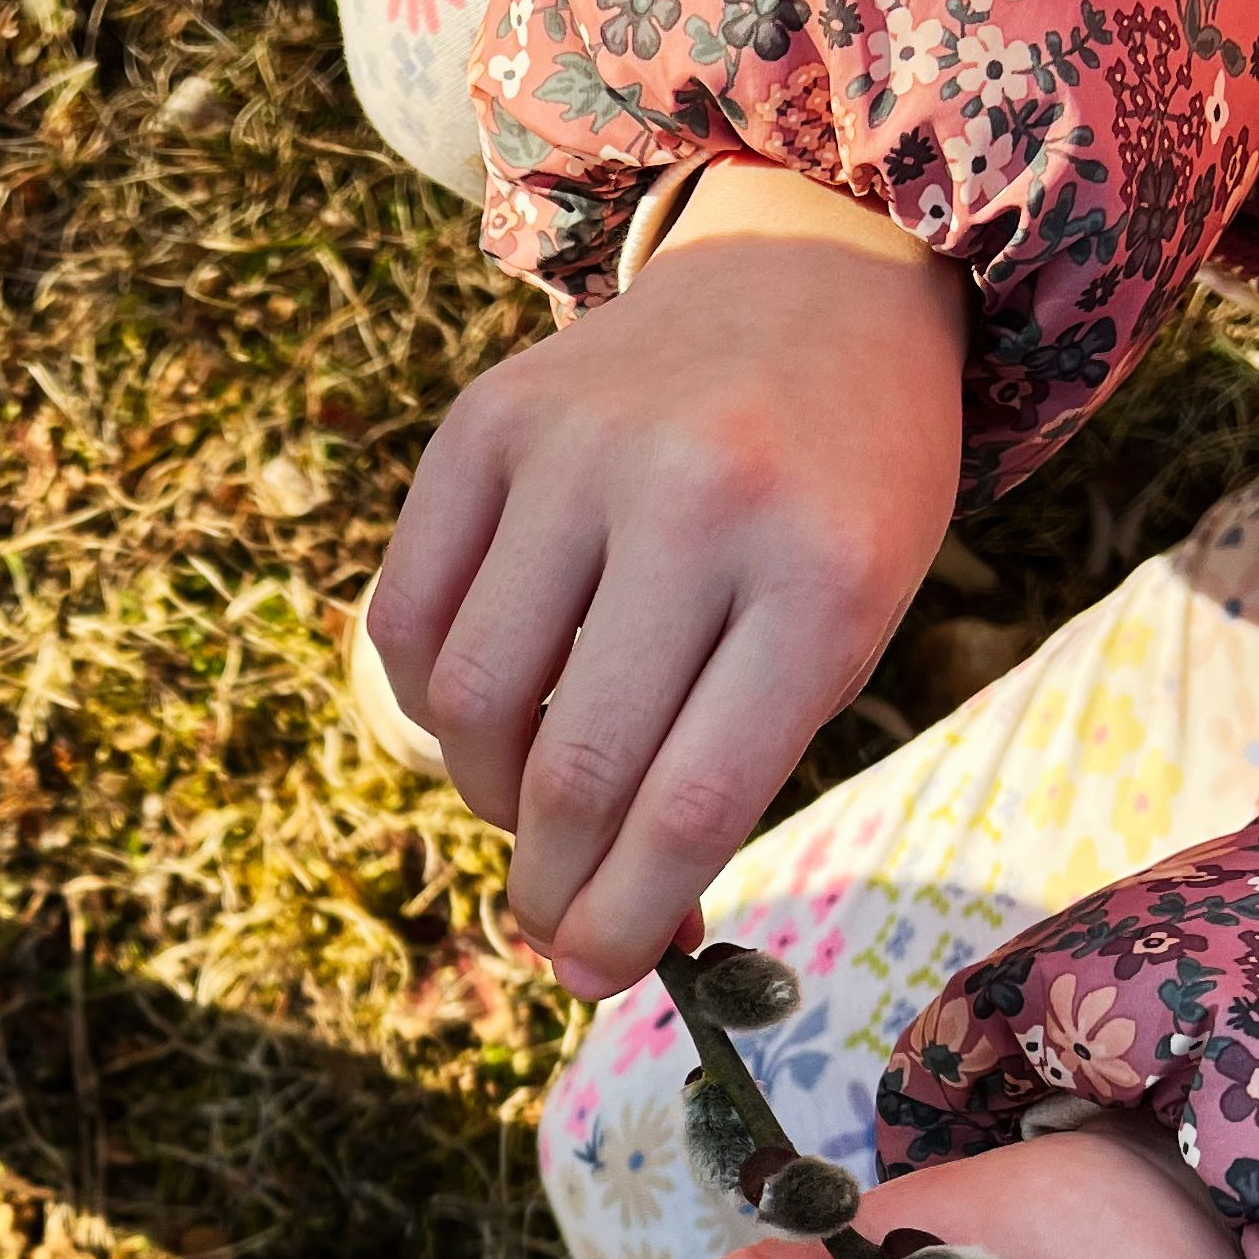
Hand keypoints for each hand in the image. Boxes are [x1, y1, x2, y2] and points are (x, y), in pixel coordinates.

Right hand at [370, 160, 967, 1000]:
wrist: (812, 280)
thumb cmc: (840, 492)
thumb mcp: (849, 622)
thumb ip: (734, 766)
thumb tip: (615, 936)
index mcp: (821, 575)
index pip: (692, 803)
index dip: (627, 918)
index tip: (593, 978)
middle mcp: (698, 501)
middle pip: (575, 769)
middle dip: (552, 886)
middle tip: (553, 927)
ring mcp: (582, 450)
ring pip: (470, 702)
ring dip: (485, 795)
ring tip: (529, 804)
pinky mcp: (491, 421)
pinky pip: (409, 613)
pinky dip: (428, 701)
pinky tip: (482, 712)